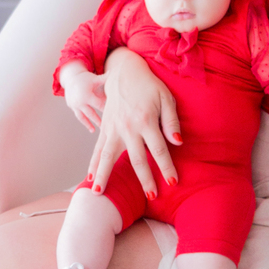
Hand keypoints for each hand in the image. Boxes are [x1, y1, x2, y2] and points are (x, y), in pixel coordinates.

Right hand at [61, 67, 108, 132]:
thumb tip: (116, 73)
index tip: (113, 116)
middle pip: (91, 113)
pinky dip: (84, 122)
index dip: (106, 109)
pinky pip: (79, 115)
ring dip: (88, 124)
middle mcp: (79, 101)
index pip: (99, 104)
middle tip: (106, 128)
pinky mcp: (71, 106)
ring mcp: (74, 105)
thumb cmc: (86, 78)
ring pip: (83, 117)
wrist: (70, 78)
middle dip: (98, 121)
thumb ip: (105, 79)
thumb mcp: (95, 79)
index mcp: (86, 95)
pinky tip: (90, 128)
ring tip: (95, 131)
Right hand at [87, 48, 181, 195]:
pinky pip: (98, 149)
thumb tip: (177, 142)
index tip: (173, 183)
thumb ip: (171, 121)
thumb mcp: (166, 98)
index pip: (159, 150)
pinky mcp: (105, 128)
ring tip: (98, 193)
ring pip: (108, 157)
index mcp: (146, 120)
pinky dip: (93, 165)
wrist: (125, 72)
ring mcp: (114, 129)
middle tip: (152, 197)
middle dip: (145, 179)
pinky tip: (90, 179)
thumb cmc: (150, 86)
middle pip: (137, 159)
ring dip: (105, 176)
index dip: (166, 167)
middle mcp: (128, 127)